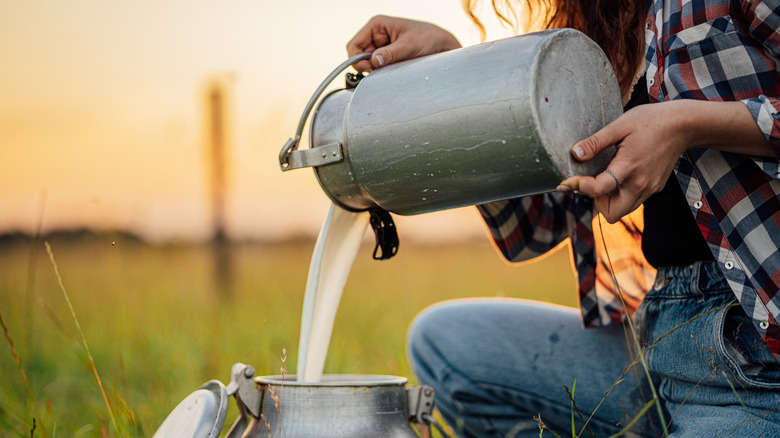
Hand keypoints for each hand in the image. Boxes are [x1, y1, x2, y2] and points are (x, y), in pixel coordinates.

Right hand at [347, 15, 460, 71]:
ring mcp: (381, 46)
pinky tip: (391, 72)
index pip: (354, 45)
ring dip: (375, 70)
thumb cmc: (427, 37)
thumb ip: (391, 53)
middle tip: (379, 73)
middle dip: (367, 66)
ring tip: (390, 70)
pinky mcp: (386, 56)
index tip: (367, 69)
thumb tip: (374, 61)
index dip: (356, 59)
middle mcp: (376, 35)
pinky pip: (377, 68)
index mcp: (377, 25)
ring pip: (367, 64)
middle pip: (359, 56)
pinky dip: (381, 73)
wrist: (441, 45)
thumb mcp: (409, 45)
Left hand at [558, 99, 772, 222]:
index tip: (569, 180)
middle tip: (592, 182)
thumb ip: (595, 142)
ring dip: (609, 200)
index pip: (598, 190)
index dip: (579, 187)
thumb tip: (575, 153)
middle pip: (612, 213)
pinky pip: (633, 201)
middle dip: (597, 202)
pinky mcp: (655, 187)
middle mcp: (640, 184)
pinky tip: (619, 176)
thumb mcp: (619, 126)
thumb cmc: (651, 121)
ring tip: (605, 178)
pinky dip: (621, 195)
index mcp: (628, 167)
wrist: (683, 125)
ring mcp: (649, 188)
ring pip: (623, 210)